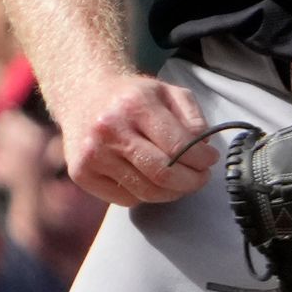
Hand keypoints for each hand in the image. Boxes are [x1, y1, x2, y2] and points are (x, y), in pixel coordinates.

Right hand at [65, 71, 218, 206]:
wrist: (84, 95)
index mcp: (135, 105)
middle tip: (201, 178)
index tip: (210, 161)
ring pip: (146, 192)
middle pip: (163, 174)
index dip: (202, 160)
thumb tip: (204, 149)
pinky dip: (145, 195)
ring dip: (172, 192)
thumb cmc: (132, 96)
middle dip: (192, 182)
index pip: (179, 146)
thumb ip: (193, 117)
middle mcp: (109, 129)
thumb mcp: (168, 92)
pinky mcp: (81, 173)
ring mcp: (92, 154)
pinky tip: (148, 179)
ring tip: (180, 181)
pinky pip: (125, 199)